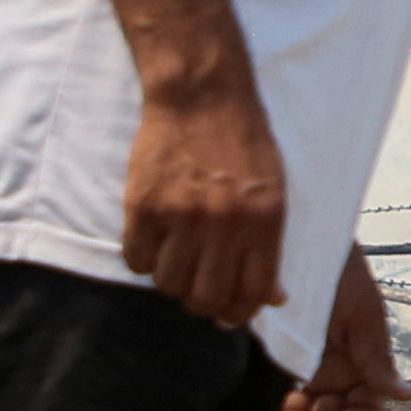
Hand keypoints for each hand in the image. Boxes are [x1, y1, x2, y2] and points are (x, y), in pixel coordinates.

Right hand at [118, 72, 289, 324]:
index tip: (229, 314)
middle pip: (206, 298)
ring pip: (169, 284)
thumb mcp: (274, 193)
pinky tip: (153, 242)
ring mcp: (181, 215)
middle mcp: (224, 223)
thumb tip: (273, 299)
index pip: (251, 293)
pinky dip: (143, 259)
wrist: (203, 96)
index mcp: (264, 222)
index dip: (238, 313)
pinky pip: (136, 260)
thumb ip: (270, 247)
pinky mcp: (144, 204)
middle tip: (198, 289)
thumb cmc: (244, 144)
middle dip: (203, 303)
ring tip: (177, 259)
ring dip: (172, 281)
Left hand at [276, 247, 407, 410]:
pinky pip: (279, 398)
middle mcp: (340, 371)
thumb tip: (406, 396)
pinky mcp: (279, 362)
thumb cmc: (339, 270)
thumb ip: (378, 358)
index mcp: (365, 362)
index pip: (364, 409)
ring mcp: (309, 368)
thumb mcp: (363, 313)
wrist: (299, 240)